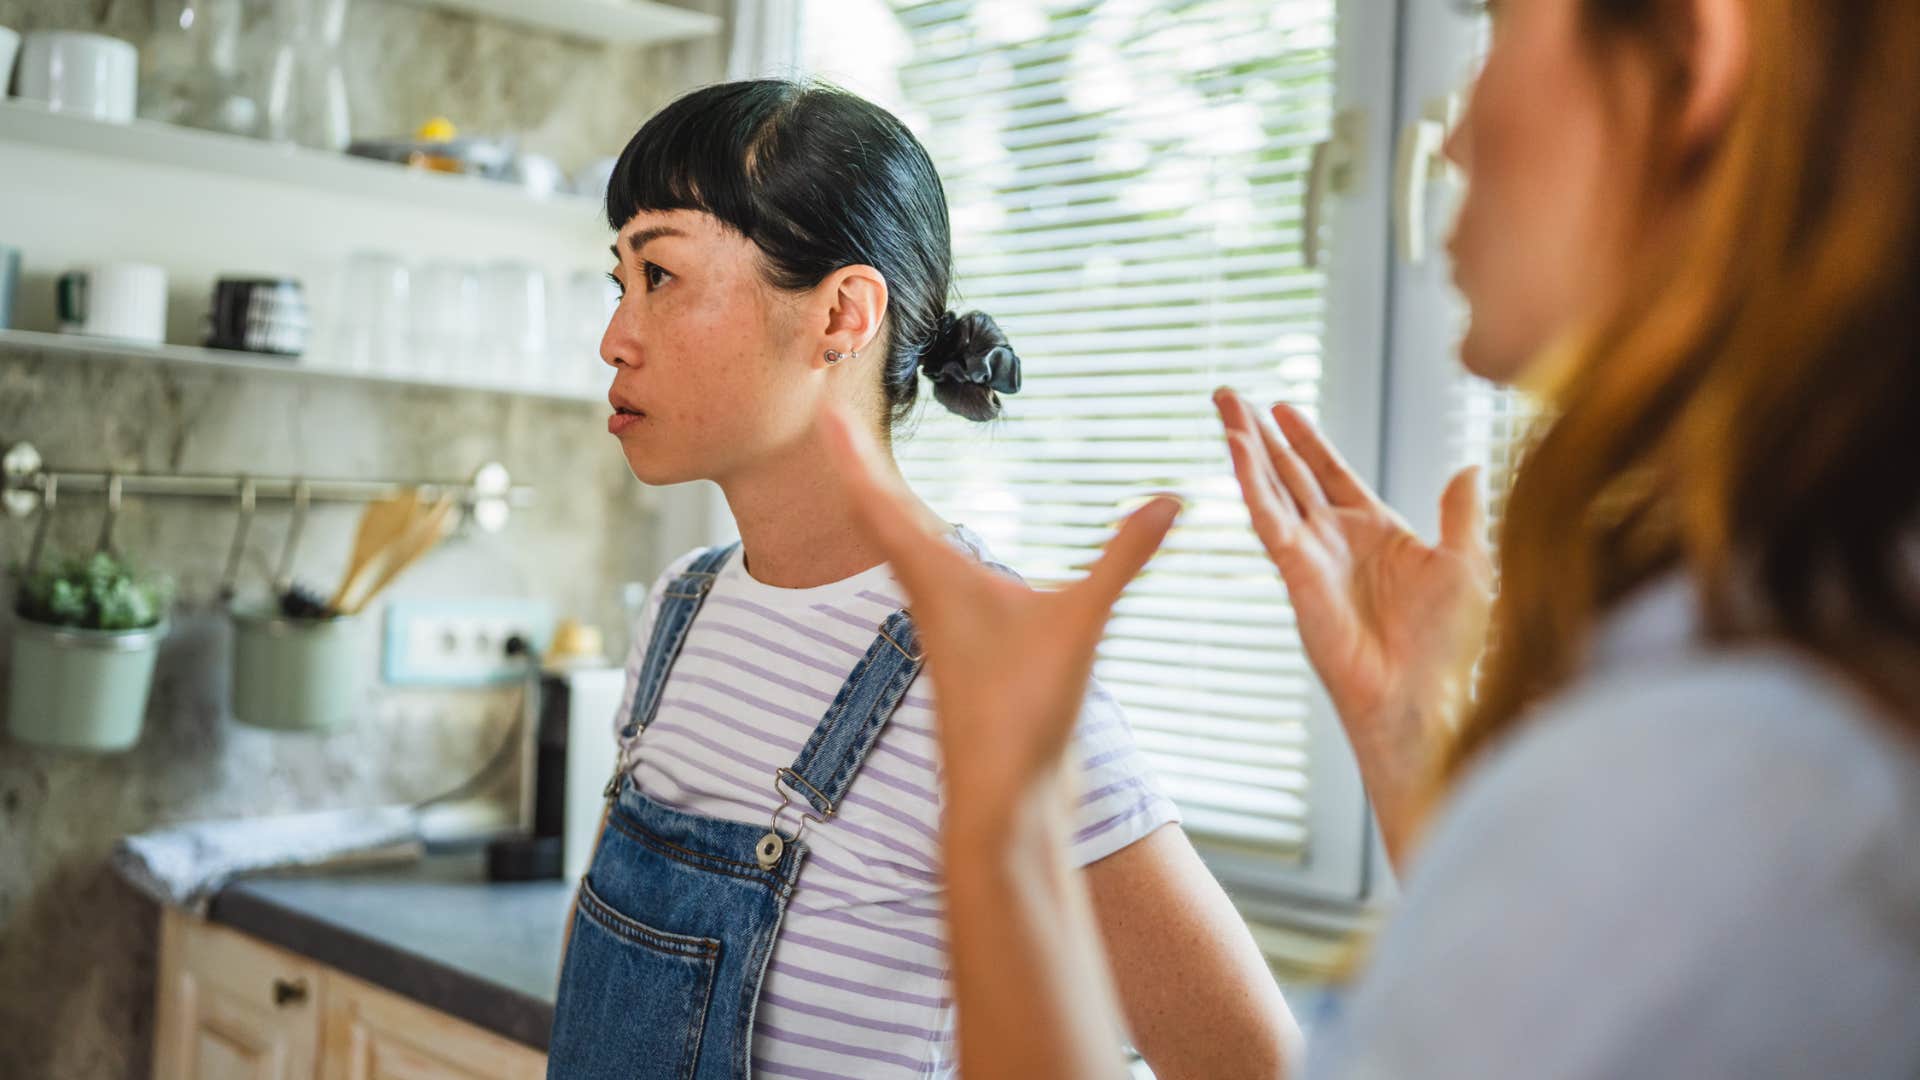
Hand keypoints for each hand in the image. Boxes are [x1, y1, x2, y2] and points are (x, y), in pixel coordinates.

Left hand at [816, 401, 1181, 836]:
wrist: (1003, 800)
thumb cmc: (1022, 715)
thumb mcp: (1080, 625)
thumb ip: (1123, 559)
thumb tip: (1170, 500)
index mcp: (935, 577)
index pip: (882, 499)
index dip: (853, 452)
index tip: (821, 409)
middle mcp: (928, 593)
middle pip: (880, 514)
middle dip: (860, 463)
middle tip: (834, 417)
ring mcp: (942, 621)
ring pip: (898, 548)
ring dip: (883, 502)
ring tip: (868, 466)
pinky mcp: (964, 646)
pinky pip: (927, 574)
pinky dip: (917, 541)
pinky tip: (933, 546)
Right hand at [1214, 390, 1491, 865]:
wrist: (1422, 696)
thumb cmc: (1449, 647)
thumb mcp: (1468, 563)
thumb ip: (1461, 512)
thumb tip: (1469, 467)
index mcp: (1376, 533)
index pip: (1330, 473)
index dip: (1306, 440)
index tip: (1281, 407)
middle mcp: (1336, 541)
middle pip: (1288, 472)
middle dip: (1260, 433)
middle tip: (1230, 397)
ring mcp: (1312, 555)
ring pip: (1270, 486)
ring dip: (1245, 445)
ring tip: (1223, 406)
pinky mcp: (1296, 571)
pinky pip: (1268, 517)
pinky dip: (1250, 481)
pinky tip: (1236, 447)